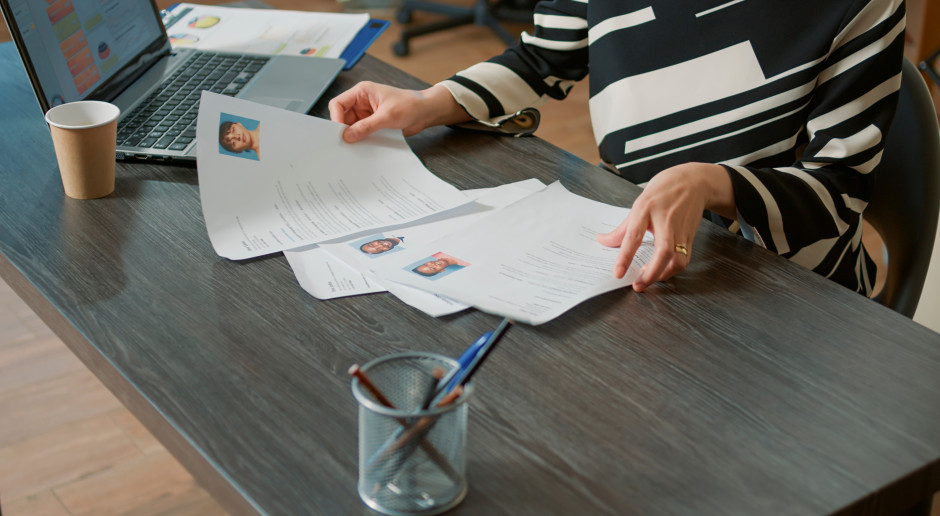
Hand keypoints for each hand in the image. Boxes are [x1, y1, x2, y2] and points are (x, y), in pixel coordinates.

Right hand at [328, 82, 469, 142]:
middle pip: (342, 117)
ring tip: (354, 147)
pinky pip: (361, 133)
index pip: (338, 104)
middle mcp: (361, 102)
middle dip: (343, 130)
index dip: (335, 118)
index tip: (339, 133)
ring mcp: (367, 114)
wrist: (425, 112)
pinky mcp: (373, 124)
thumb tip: (348, 136)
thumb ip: (366, 126)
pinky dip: (361, 140)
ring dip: (353, 136)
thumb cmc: (410, 105)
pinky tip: (363, 147)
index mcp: (362, 92)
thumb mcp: (387, 116)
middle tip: (344, 144)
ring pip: (351, 127)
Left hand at [596, 163, 733, 291]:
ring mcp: (681, 229)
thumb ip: (622, 228)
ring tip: (648, 279)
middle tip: (638, 285)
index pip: (634, 236)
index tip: (618, 272)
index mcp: (646, 209)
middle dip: (651, 273)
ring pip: (678, 259)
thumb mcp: (639, 205)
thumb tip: (602, 241)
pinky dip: (672, 270)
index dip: (625, 256)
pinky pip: (684, 259)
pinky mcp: (691, 237)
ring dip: (663, 274)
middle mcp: (666, 220)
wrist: (694, 182)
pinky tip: (661, 272)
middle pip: (663, 252)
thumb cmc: (663, 191)